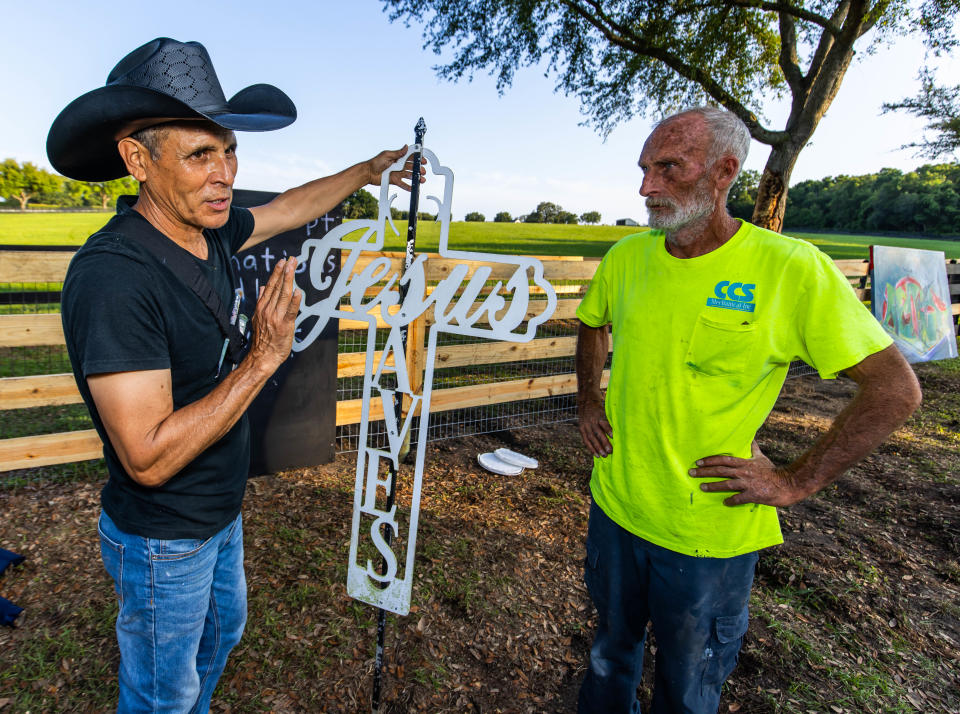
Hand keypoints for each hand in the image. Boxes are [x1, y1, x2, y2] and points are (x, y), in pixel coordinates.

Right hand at [246, 257, 301, 374]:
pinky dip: (294, 301)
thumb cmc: (263, 339)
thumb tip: (264, 286)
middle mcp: (268, 310)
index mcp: (262, 307)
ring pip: (283, 295)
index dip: (277, 273)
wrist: (262, 358)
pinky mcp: (284, 326)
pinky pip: (291, 311)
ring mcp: (276, 318)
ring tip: (293, 268)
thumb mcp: (259, 317)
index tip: (282, 262)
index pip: (270, 286)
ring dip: (289, 280)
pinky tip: (298, 291)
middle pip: (277, 287)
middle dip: (284, 272)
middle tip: (291, 259)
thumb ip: (262, 301)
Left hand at [365, 146, 426, 190]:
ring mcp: (397, 173)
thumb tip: (406, 147)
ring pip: (409, 175)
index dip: (417, 158)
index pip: (410, 157)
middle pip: (411, 167)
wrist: (368, 173)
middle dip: (418, 169)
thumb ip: (397, 153)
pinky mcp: (394, 180)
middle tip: (423, 172)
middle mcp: (399, 165)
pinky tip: (412, 188)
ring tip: (421, 180)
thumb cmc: (375, 162)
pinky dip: (407, 186)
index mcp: (398, 158)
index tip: (423, 160)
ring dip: (415, 178)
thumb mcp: (387, 155)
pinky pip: (402, 184)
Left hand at [578, 396, 612, 456]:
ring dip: (604, 442)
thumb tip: (597, 442)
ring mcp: (592, 420)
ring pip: (598, 433)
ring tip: (610, 450)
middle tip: (606, 455)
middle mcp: (586, 425)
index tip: (597, 456)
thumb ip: (589, 430)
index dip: (592, 449)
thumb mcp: (584, 421)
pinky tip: (613, 436)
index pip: (586, 441)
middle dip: (599, 448)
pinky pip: (604, 424)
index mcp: (582, 428)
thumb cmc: (587, 411)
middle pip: (593, 439)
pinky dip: (608, 430)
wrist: (587, 397)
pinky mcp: (599, 415)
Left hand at [690, 441, 804, 506]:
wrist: (787, 484)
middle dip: (704, 472)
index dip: (709, 460)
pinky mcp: (753, 495)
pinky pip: (739, 498)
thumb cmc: (772, 471)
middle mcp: (743, 472)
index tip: (698, 462)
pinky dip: (731, 501)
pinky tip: (724, 502)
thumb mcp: (761, 458)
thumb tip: (750, 438)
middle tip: (691, 473)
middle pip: (720, 471)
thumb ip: (753, 449)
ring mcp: (748, 484)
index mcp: (744, 463)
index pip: (723, 459)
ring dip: (713, 486)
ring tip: (701, 487)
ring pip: (726, 484)